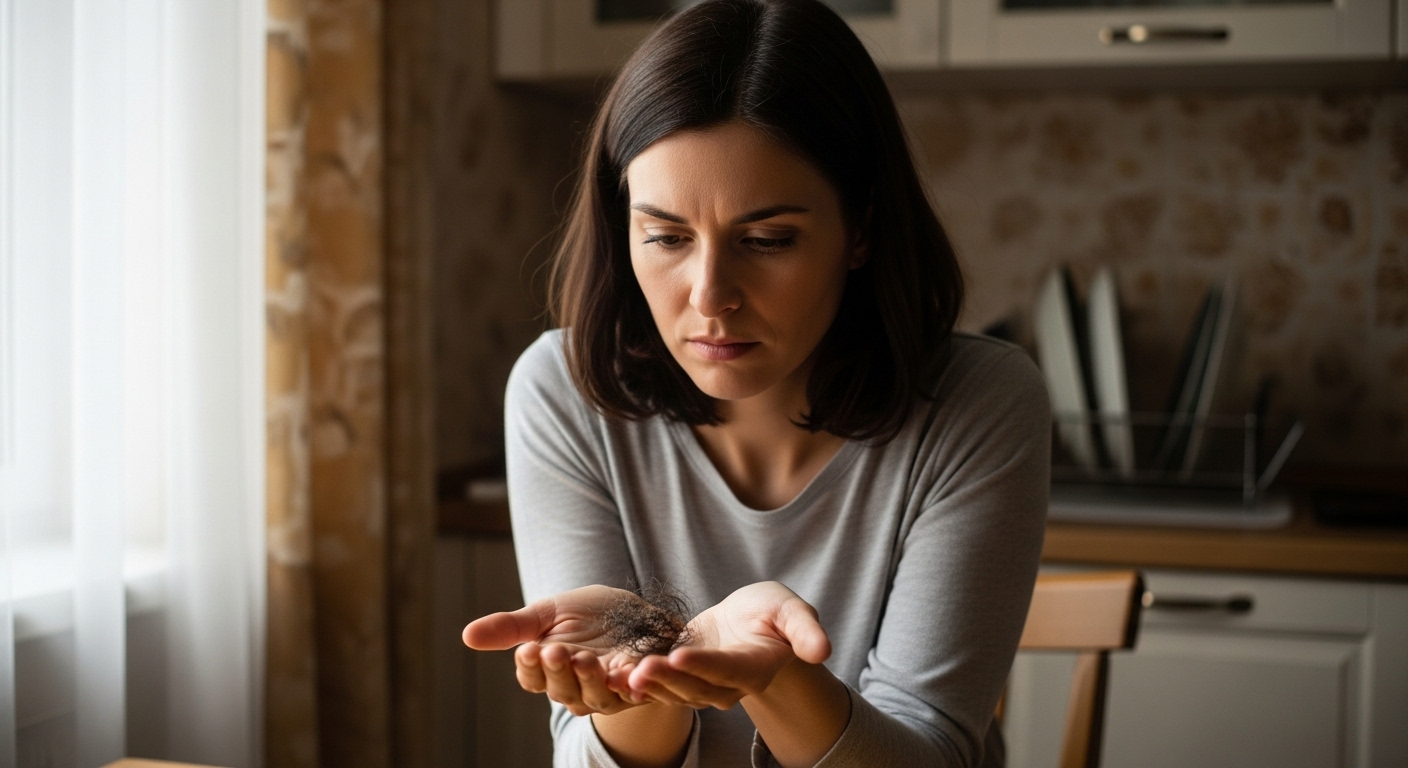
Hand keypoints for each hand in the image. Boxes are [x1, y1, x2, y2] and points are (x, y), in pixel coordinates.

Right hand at [464, 585, 646, 716]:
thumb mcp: (548, 612)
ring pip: (592, 697)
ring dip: (587, 680)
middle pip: (559, 689)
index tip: (527, 650)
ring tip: (583, 658)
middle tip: (553, 651)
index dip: (529, 666)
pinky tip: (626, 673)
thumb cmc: (588, 613)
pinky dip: (629, 686)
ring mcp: (604, 692)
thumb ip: (513, 627)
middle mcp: (573, 687)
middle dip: (556, 671)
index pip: (531, 676)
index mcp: (547, 669)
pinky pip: (631, 693)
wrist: (636, 612)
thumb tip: (467, 635)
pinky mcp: (635, 689)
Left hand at [623, 581, 831, 709]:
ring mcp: (702, 686)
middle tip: (639, 669)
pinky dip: (635, 680)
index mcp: (755, 668)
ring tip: (621, 674)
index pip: (727, 669)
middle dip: (667, 680)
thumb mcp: (792, 610)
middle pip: (695, 687)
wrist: (750, 622)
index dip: (705, 665)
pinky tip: (612, 672)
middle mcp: (728, 685)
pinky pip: (658, 684)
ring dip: (647, 685)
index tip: (681, 656)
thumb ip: (805, 629)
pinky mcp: (680, 678)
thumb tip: (823, 649)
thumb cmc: (774, 612)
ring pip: (673, 691)